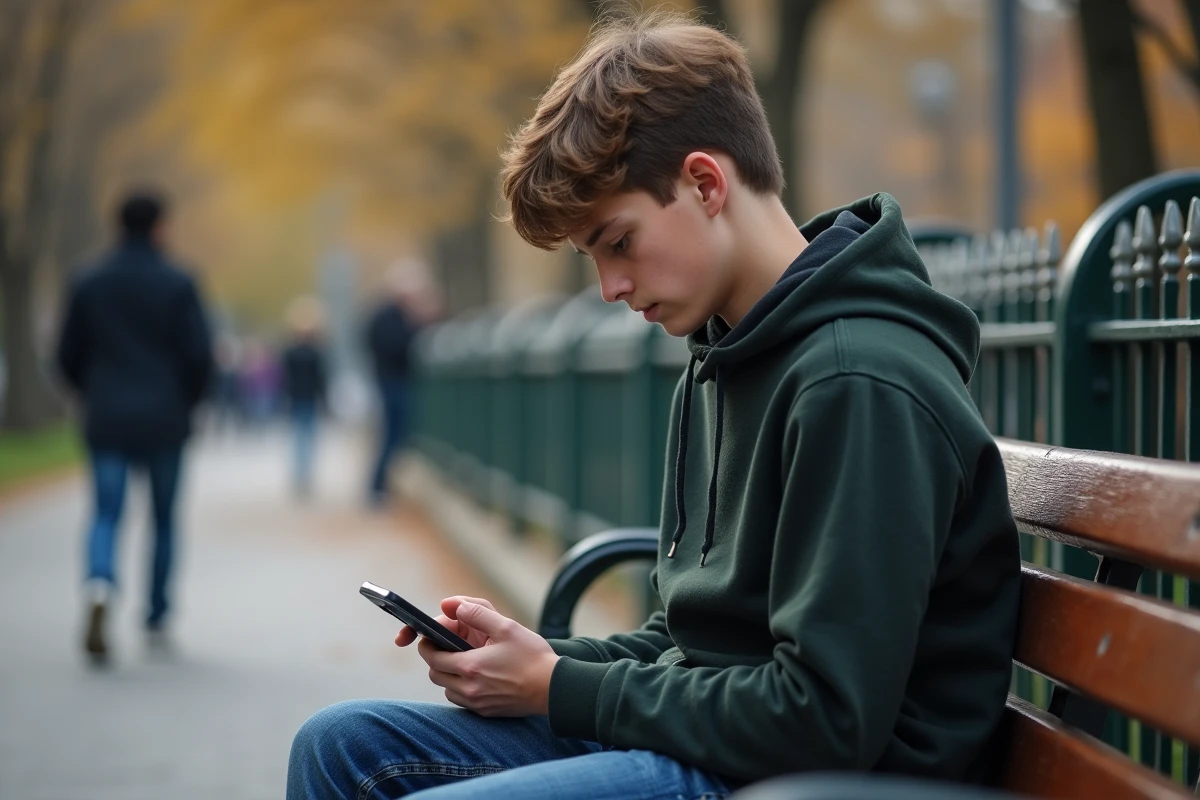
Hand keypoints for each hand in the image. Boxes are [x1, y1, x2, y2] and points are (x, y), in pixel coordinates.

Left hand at [399, 596, 559, 716]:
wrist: (554, 688)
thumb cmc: (533, 657)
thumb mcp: (506, 627)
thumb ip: (477, 613)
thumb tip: (453, 606)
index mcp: (470, 666)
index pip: (432, 658)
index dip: (427, 646)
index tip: (430, 638)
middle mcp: (469, 689)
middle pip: (435, 675)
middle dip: (436, 660)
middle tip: (447, 647)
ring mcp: (477, 703)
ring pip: (447, 690)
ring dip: (449, 676)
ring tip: (465, 661)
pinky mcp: (486, 712)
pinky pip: (462, 701)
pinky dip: (462, 689)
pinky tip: (478, 677)